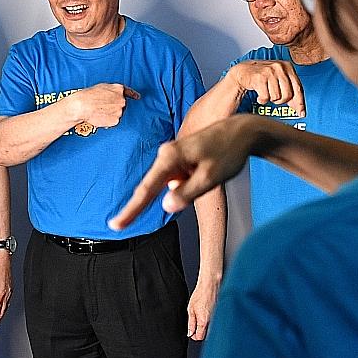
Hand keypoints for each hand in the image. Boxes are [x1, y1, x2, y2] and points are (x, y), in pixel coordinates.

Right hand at [70, 83, 140, 129]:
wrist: (82, 106)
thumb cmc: (89, 95)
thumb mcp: (102, 86)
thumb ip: (112, 90)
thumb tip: (116, 95)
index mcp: (119, 89)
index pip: (130, 92)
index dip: (134, 94)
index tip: (138, 97)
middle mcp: (122, 100)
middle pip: (122, 105)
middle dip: (115, 106)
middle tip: (103, 107)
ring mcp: (120, 111)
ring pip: (118, 114)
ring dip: (111, 114)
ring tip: (99, 111)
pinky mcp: (116, 120)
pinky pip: (113, 121)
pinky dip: (108, 121)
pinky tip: (100, 117)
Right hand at [110, 117, 257, 230]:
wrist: (243, 132)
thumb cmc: (228, 152)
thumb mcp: (211, 177)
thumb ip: (187, 193)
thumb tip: (166, 205)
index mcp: (170, 156)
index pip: (146, 190)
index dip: (131, 210)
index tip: (115, 225)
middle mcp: (167, 154)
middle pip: (154, 187)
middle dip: (156, 201)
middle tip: (131, 219)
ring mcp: (173, 156)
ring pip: (173, 184)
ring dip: (188, 187)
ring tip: (213, 171)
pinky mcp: (181, 159)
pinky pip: (181, 179)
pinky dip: (192, 182)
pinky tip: (209, 170)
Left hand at [187, 277, 218, 340]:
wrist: (210, 285)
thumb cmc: (201, 294)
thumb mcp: (191, 309)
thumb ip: (191, 323)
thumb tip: (190, 333)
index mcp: (203, 321)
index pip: (199, 337)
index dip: (194, 335)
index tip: (191, 331)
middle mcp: (212, 322)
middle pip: (206, 334)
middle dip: (200, 331)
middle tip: (196, 321)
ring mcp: (217, 318)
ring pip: (211, 328)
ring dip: (206, 325)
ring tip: (202, 313)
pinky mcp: (221, 314)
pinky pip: (215, 322)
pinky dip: (211, 319)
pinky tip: (208, 311)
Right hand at [229, 59, 304, 115]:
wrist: (243, 71)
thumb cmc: (263, 76)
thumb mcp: (279, 80)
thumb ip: (290, 92)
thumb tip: (299, 109)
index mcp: (288, 66)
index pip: (298, 88)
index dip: (300, 102)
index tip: (301, 113)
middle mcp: (280, 67)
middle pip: (288, 95)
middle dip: (281, 100)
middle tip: (274, 97)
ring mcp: (270, 71)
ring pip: (276, 97)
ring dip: (270, 99)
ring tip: (265, 92)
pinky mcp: (260, 77)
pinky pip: (266, 97)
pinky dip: (262, 99)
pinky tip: (259, 94)